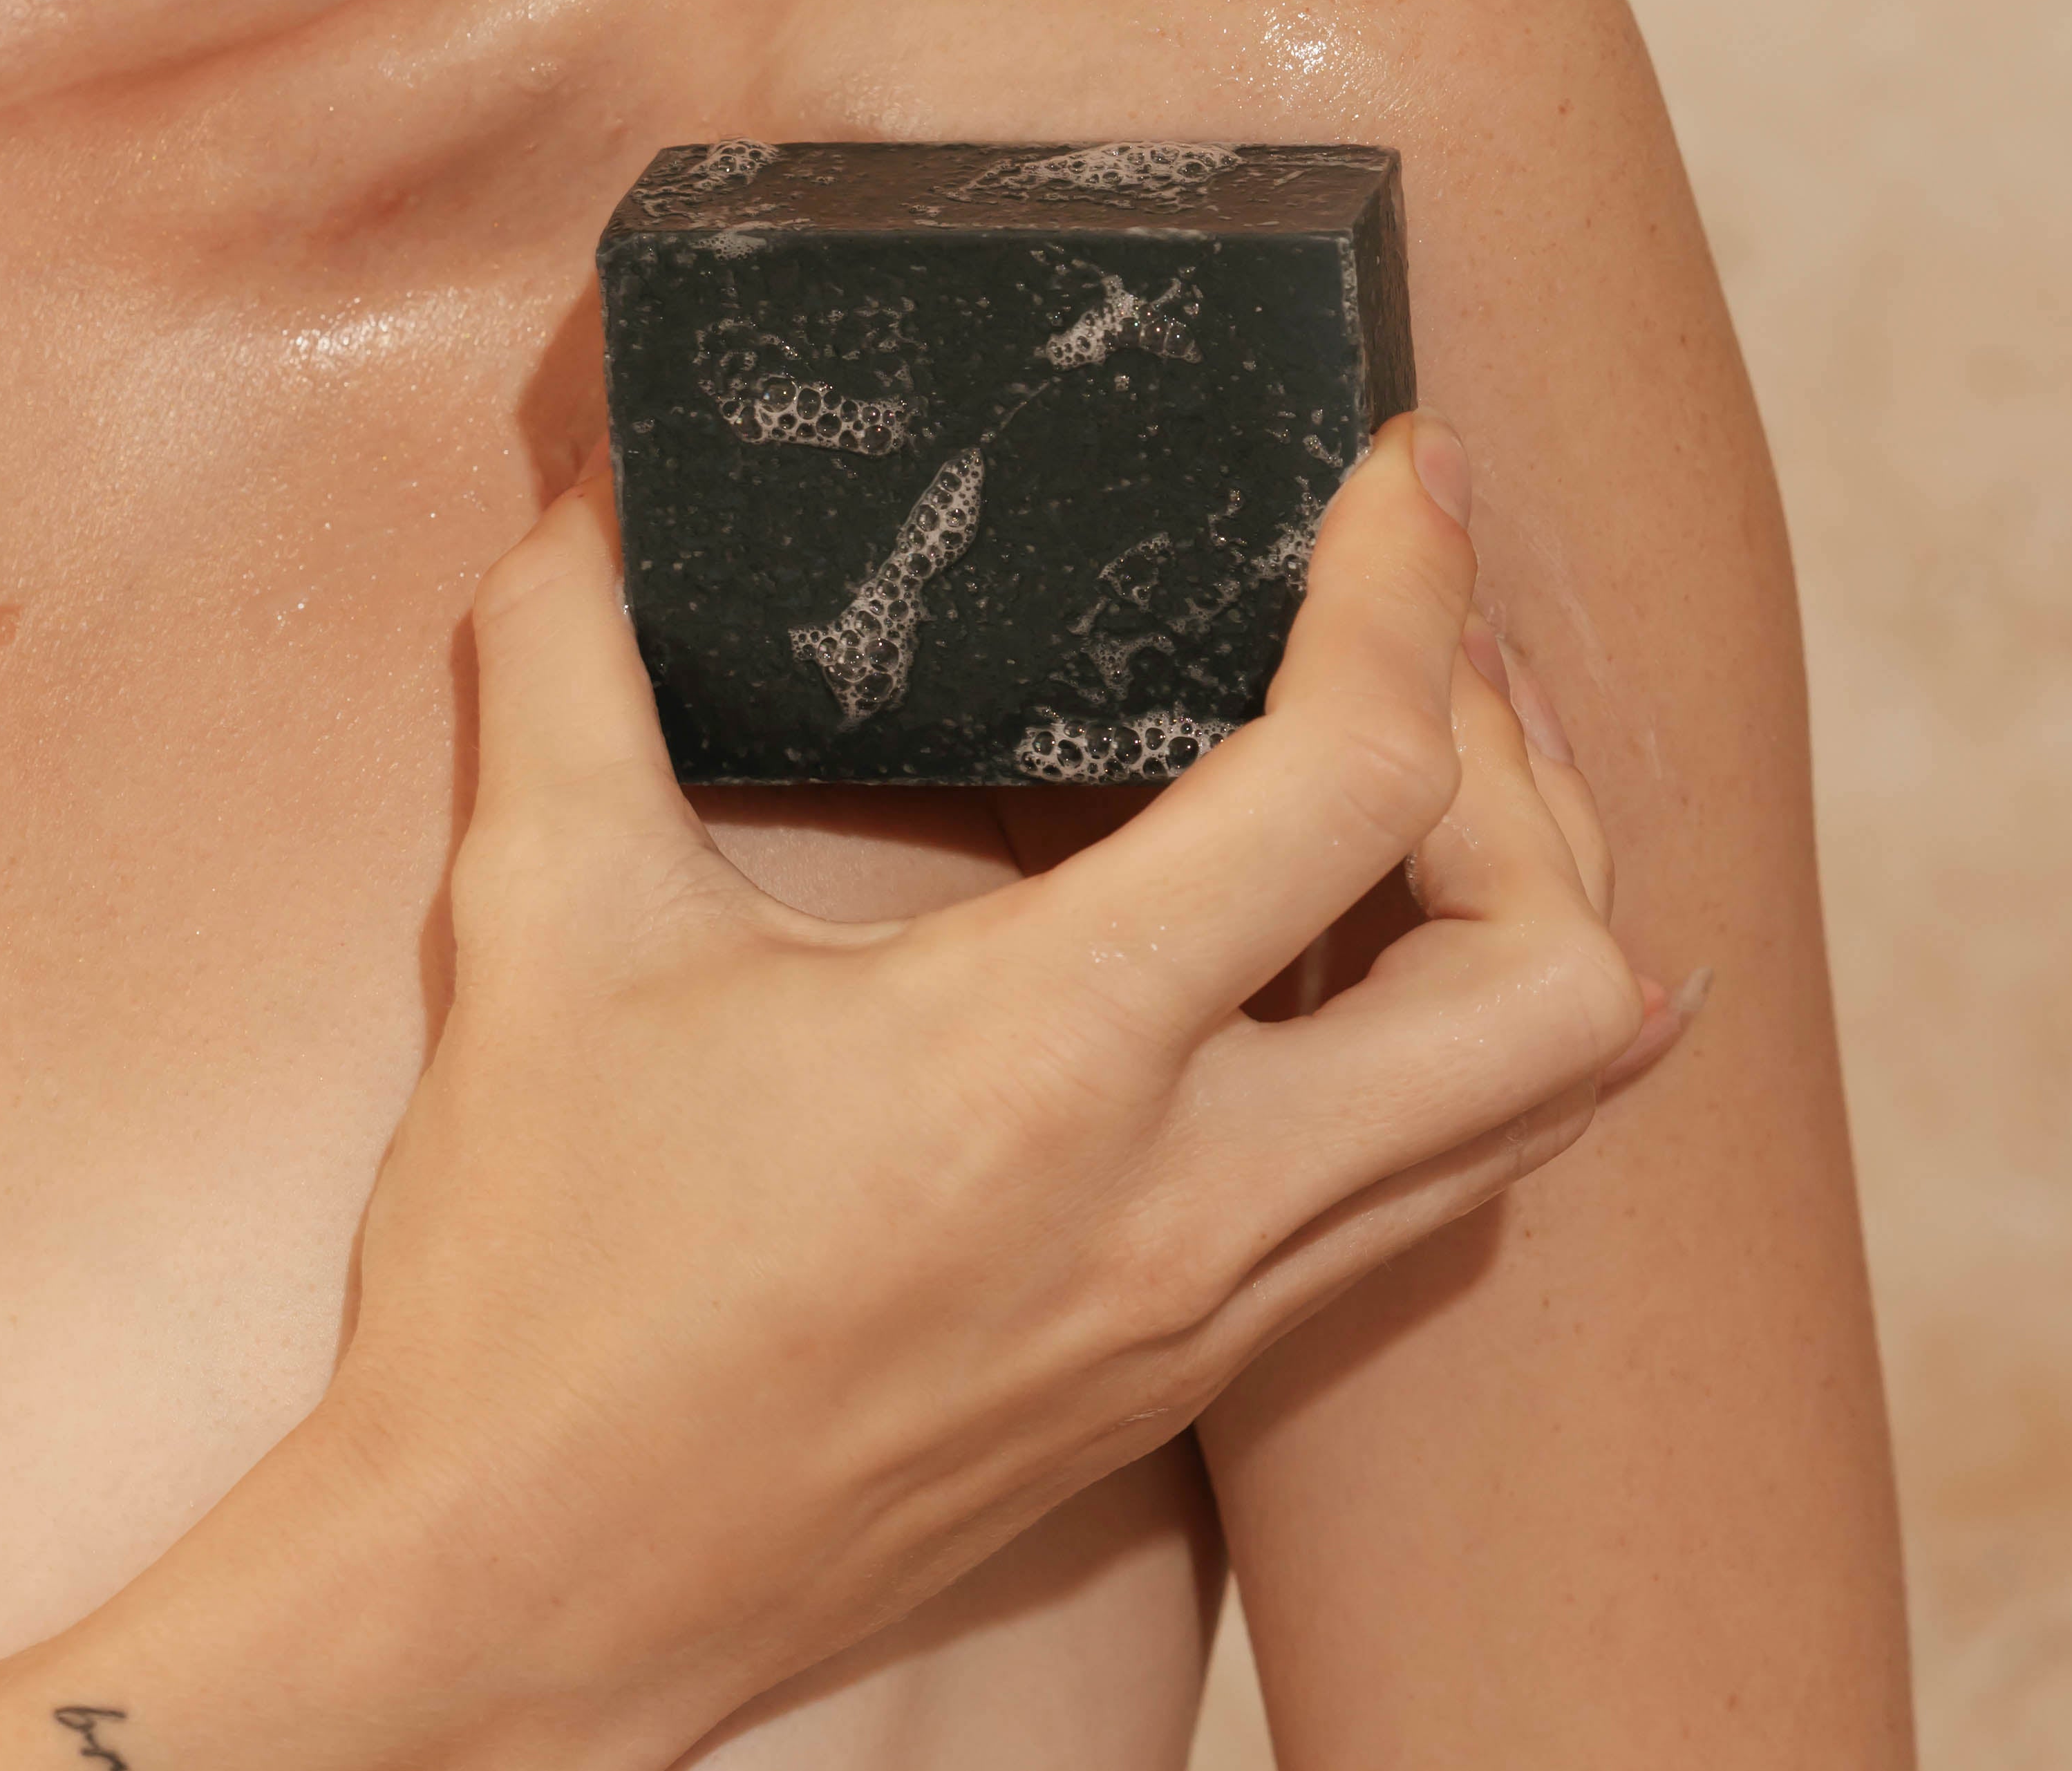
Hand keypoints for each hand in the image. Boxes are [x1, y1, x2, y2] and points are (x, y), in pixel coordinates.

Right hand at [316, 412, 1644, 1764]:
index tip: (1409, 465)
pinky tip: (1380, 953)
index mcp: (1047, 1061)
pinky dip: (1474, 1045)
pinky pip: (1446, 1193)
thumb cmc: (529, 1285)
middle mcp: (1189, 1202)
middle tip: (1417, 648)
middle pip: (1554, 976)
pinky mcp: (1198, 1377)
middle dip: (1529, 771)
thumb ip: (570, 667)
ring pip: (1540, 1106)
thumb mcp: (541, 928)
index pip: (1355, 780)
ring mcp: (1214, 1310)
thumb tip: (597, 495)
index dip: (1410, 582)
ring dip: (1534, 907)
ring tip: (1429, 764)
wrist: (517, 1606)